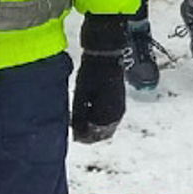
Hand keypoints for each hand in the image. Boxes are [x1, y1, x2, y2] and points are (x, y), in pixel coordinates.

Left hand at [72, 13, 126, 143]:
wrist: (105, 56)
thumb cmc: (90, 75)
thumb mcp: (80, 97)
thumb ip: (79, 117)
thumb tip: (76, 133)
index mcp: (107, 115)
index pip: (95, 136)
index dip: (83, 138)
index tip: (72, 134)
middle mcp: (117, 115)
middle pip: (103, 134)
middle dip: (90, 134)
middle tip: (76, 129)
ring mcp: (120, 108)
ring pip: (107, 127)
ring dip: (95, 127)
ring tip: (82, 120)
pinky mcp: (119, 102)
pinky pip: (110, 118)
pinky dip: (100, 120)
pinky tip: (90, 112)